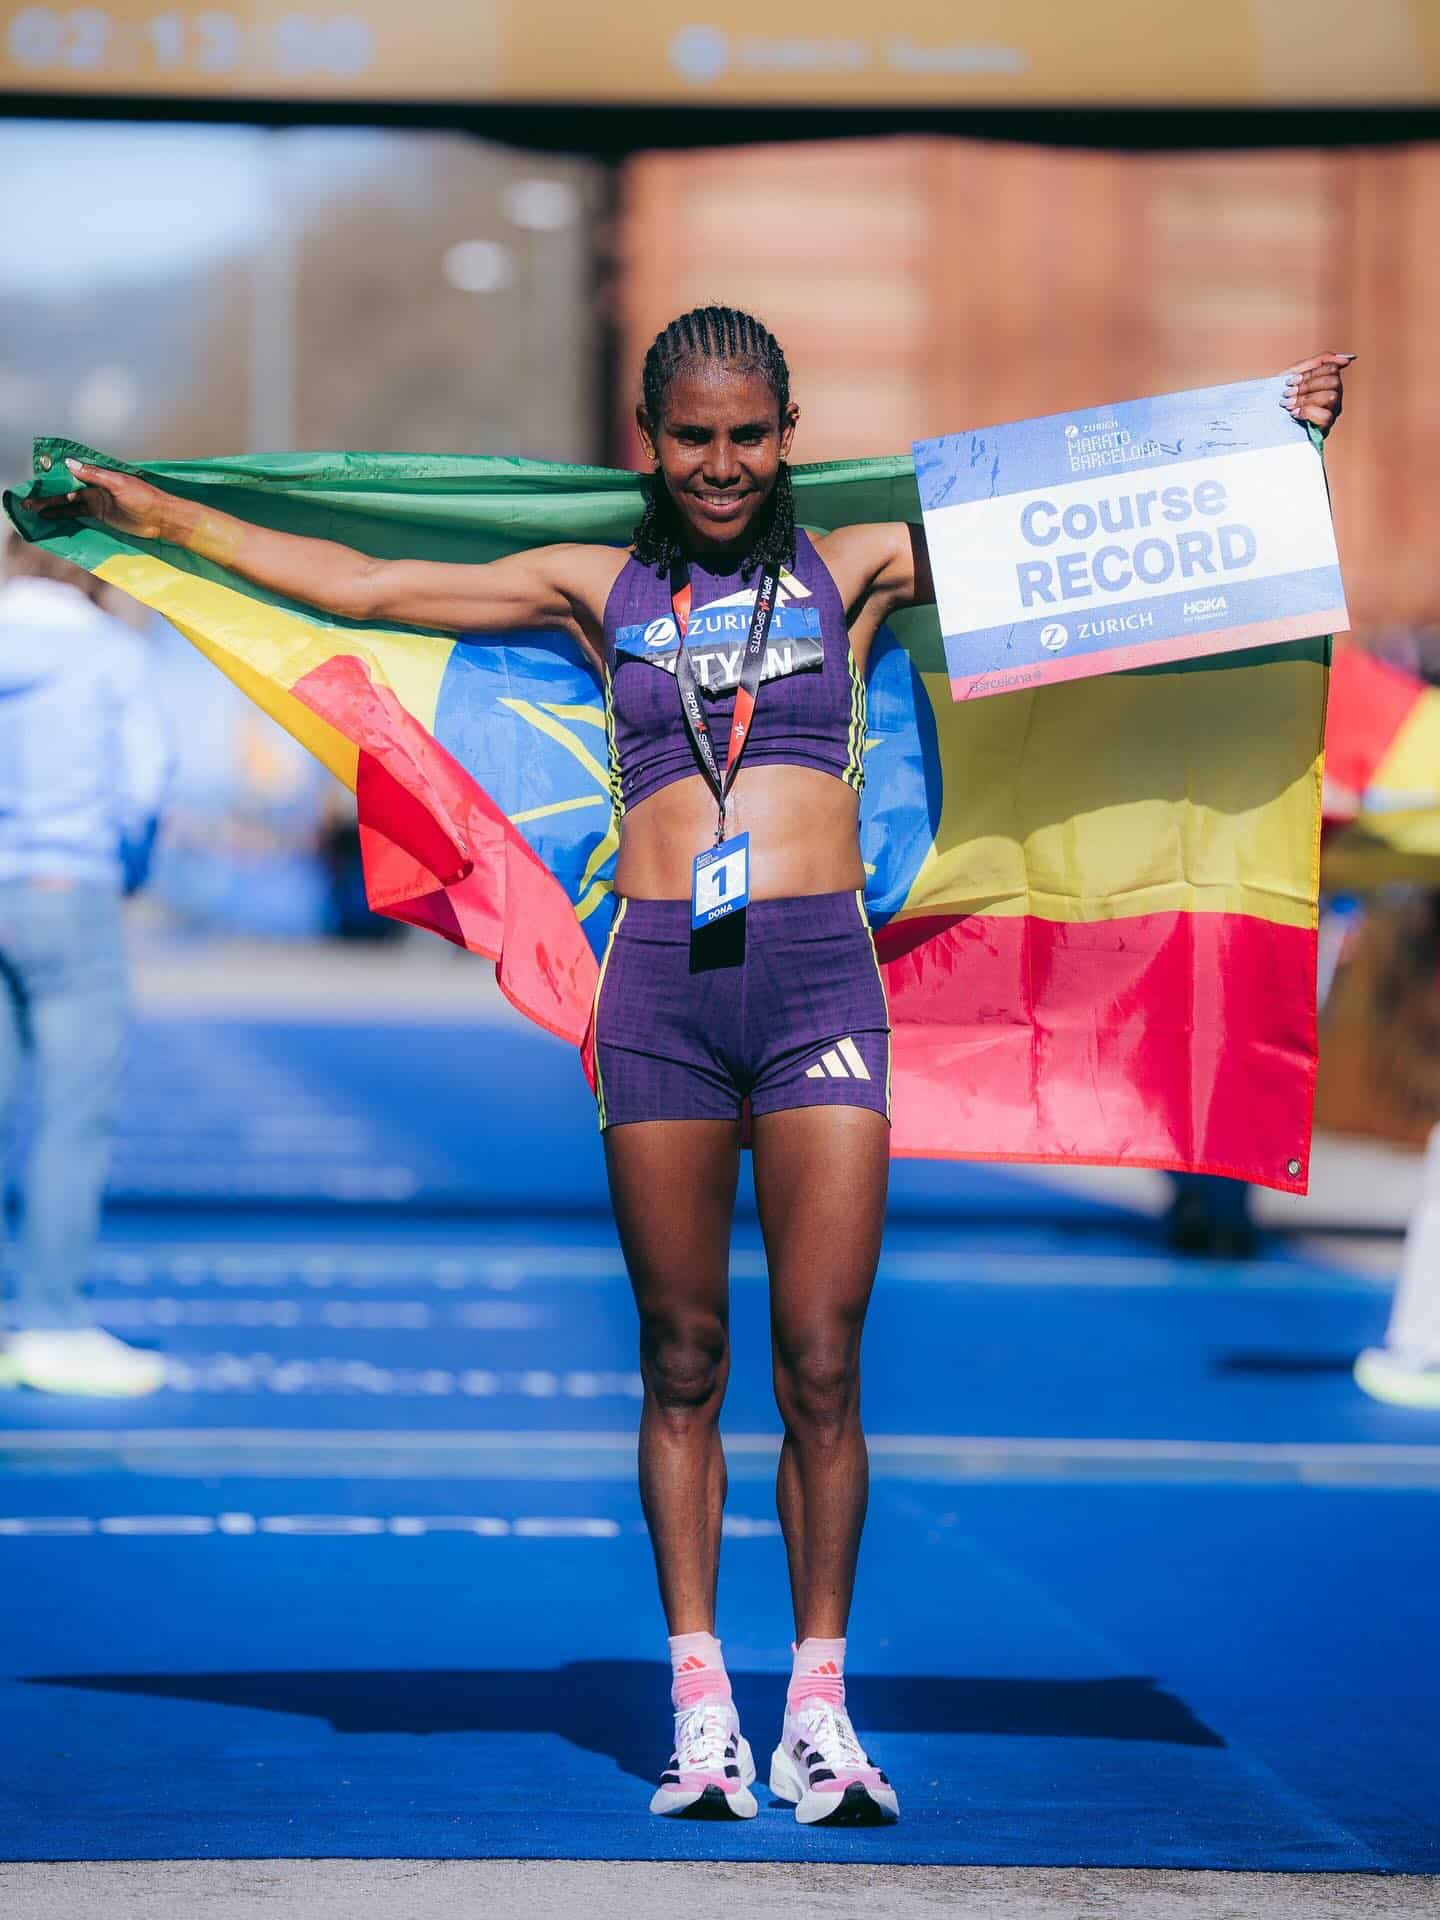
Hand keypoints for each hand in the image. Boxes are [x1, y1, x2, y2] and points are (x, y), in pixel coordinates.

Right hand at [33, 459, 186, 542]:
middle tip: (29, 502)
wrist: (162, 518)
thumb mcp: (118, 483)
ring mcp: (97, 502)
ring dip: (52, 507)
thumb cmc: (145, 497)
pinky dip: (64, 515)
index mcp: (100, 476)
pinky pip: (78, 515)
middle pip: (67, 491)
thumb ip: (94, 475)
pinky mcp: (101, 516)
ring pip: (69, 504)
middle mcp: (96, 487)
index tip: (38, 483)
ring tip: (34, 510)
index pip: (72, 475)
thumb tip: (70, 464)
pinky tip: (50, 517)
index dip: (54, 480)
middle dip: (48, 496)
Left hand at [1282, 352, 1352, 435]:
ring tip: (1288, 404)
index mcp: (1329, 380)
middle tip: (1287, 393)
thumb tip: (1349, 358)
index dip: (1309, 373)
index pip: (1332, 368)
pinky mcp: (1325, 427)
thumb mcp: (1297, 373)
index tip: (1289, 381)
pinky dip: (1307, 412)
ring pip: (1331, 397)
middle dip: (1307, 386)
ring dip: (1305, 399)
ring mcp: (1332, 412)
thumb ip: (1321, 361)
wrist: (1267, 419)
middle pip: (1334, 382)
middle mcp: (1335, 395)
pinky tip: (1294, 414)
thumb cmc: (1283, 395)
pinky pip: (1326, 416)